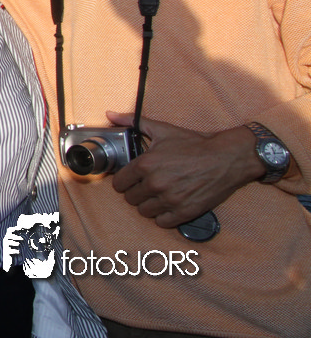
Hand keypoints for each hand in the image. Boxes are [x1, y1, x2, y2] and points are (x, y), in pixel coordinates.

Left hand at [107, 111, 262, 227]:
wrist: (227, 157)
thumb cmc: (195, 144)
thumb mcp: (162, 129)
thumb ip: (133, 122)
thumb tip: (110, 114)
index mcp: (145, 165)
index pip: (119, 183)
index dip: (124, 180)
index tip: (131, 179)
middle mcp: (155, 184)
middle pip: (130, 198)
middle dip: (136, 192)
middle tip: (146, 186)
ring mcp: (170, 200)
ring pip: (144, 211)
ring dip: (149, 204)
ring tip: (157, 195)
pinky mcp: (185, 212)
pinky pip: (162, 222)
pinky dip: (163, 216)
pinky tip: (169, 205)